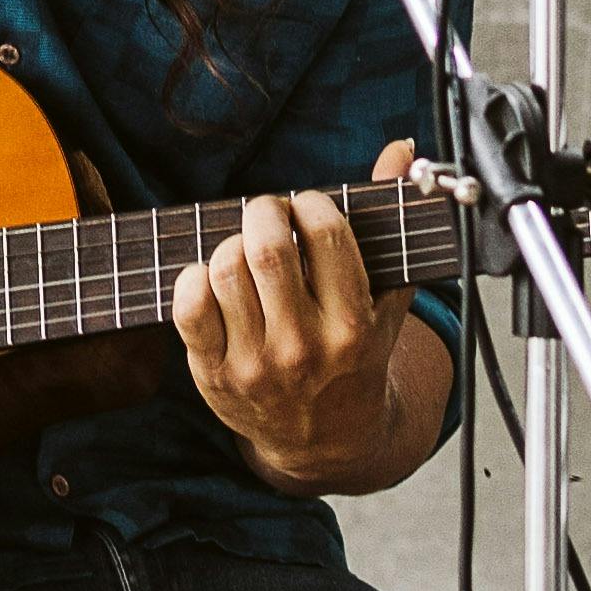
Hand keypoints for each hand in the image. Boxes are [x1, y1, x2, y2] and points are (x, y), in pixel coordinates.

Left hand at [172, 154, 434, 493]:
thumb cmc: (356, 358)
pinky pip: (188, 308)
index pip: (326, 236)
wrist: (327, 440)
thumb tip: (402, 150)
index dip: (312, 204)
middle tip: (269, 214)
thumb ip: (393, 224)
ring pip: (225, 270)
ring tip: (246, 247)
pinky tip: (214, 277)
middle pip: (267, 248)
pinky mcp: (215, 375)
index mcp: (353, 327)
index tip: (309, 207)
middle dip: (264, 211)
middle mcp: (304, 349)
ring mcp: (256, 365)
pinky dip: (193, 278)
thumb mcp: (384, 300)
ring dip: (231, 242)